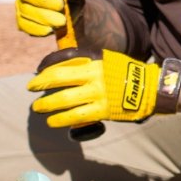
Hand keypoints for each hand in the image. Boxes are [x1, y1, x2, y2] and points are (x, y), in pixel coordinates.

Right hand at [15, 0, 83, 37]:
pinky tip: (51, 29)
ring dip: (45, 17)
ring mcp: (20, 4)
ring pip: (25, 10)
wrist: (73, 16)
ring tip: (62, 21)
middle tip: (61, 6)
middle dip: (43, 0)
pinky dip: (38, 29)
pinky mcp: (21, 21)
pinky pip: (24, 25)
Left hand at [27, 48, 160, 127]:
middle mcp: (93, 78)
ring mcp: (97, 96)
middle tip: (30, 90)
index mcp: (93, 64)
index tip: (35, 78)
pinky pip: (76, 117)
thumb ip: (87, 62)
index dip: (44, 73)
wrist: (149, 89)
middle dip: (40, 86)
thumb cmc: (126, 73)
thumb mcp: (107, 60)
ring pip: (63, 101)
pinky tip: (52, 121)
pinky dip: (61, 119)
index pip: (61, 66)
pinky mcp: (102, 112)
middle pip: (58, 81)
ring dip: (46, 105)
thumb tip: (63, 64)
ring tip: (38, 108)